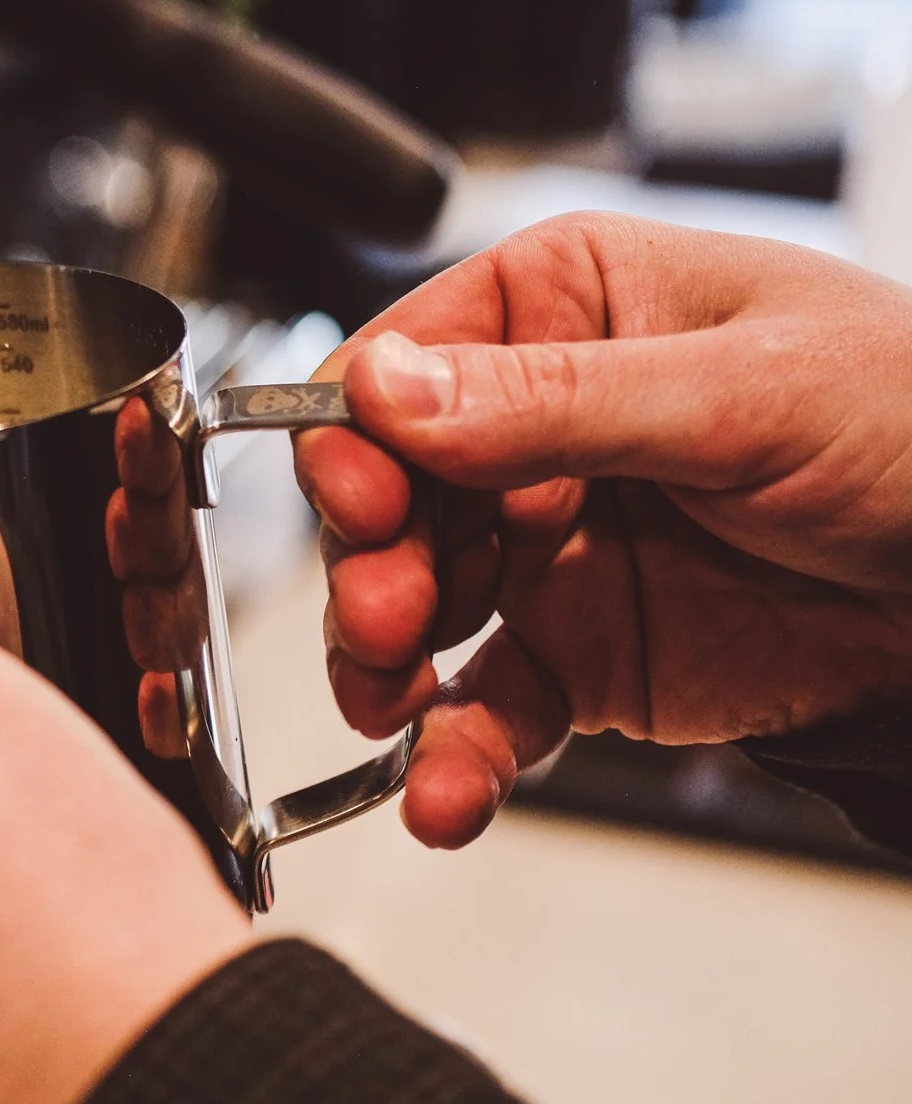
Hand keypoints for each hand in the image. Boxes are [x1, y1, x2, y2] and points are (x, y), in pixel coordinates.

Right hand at [298, 211, 911, 847]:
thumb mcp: (746, 390)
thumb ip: (557, 399)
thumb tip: (388, 388)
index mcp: (559, 311)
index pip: (394, 368)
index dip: (355, 440)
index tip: (366, 503)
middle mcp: (529, 427)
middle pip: (380, 499)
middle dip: (369, 566)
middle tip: (391, 618)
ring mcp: (547, 547)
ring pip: (408, 610)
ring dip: (381, 667)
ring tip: (396, 707)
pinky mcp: (580, 654)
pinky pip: (486, 708)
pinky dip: (454, 757)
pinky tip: (446, 792)